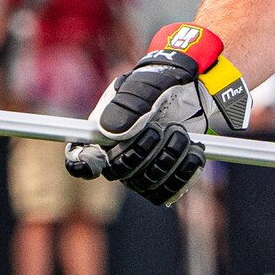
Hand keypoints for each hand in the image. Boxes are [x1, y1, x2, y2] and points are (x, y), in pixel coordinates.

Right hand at [64, 24, 249, 207]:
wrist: (191, 90)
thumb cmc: (161, 82)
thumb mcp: (148, 84)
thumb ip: (131, 103)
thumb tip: (111, 131)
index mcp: (103, 130)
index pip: (81, 156)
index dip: (82, 163)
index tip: (96, 161)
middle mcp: (116, 154)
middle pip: (120, 171)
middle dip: (148, 149)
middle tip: (164, 128)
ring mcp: (139, 170)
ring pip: (147, 182)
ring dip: (171, 158)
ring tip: (182, 133)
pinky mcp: (162, 179)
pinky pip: (168, 191)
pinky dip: (185, 172)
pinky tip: (193, 152)